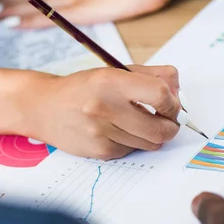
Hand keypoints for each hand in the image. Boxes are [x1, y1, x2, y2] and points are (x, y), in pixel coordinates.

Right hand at [24, 65, 180, 158]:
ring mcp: (102, 133)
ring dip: (153, 135)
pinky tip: (118, 130)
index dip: (173, 103)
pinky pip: (132, 151)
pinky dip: (133, 142)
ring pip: (150, 143)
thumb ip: (153, 76)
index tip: (172, 104)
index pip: (160, 95)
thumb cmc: (85, 88)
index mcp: (112, 82)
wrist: (44, 107)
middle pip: (161, 129)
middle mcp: (105, 108)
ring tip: (140, 122)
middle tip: (168, 120)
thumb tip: (179, 91)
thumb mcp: (116, 71)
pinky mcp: (100, 152)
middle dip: (171, 126)